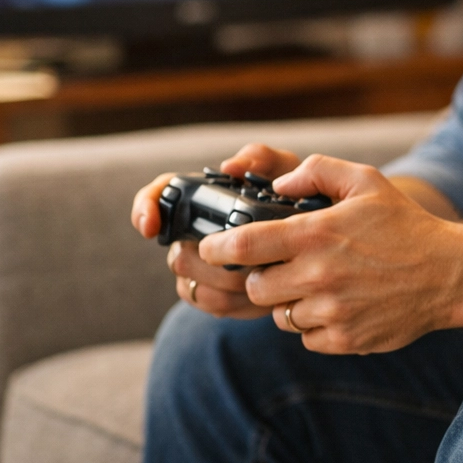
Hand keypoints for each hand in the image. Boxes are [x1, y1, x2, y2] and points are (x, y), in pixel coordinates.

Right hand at [129, 145, 307, 316]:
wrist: (317, 242)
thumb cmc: (298, 198)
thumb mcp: (287, 173)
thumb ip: (262, 159)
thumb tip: (230, 166)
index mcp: (205, 196)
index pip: (157, 195)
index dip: (145, 208)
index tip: (150, 226)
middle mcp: (193, 231)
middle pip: (179, 253)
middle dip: (216, 259)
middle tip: (253, 257)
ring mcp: (201, 265)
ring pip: (193, 283)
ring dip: (229, 282)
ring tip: (264, 272)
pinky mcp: (215, 293)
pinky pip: (211, 303)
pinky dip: (238, 301)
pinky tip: (262, 293)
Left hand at [196, 154, 462, 354]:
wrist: (450, 274)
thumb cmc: (406, 226)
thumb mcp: (367, 182)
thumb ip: (318, 171)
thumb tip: (279, 184)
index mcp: (317, 234)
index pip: (244, 244)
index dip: (216, 247)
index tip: (208, 248)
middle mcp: (318, 275)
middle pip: (255, 287)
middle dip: (260, 278)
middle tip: (281, 268)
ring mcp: (331, 311)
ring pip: (280, 316)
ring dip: (289, 303)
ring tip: (319, 287)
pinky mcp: (344, 338)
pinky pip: (307, 338)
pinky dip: (315, 325)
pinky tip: (339, 306)